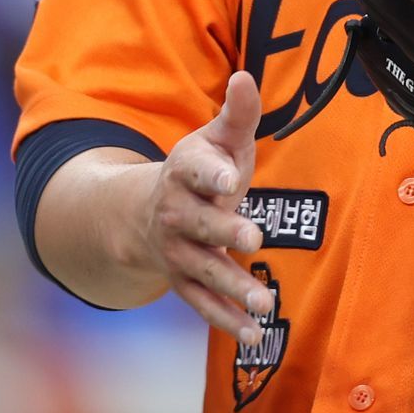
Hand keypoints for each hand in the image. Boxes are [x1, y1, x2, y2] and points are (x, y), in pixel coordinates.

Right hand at [125, 72, 272, 343]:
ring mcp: (177, 251)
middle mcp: (176, 213)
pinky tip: (254, 335)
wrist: (149, 211)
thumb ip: (238, 114)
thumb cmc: (202, 169)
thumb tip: (246, 77)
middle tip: (253, 238)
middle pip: (199, 224)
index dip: (212, 174)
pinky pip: (203, 305)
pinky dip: (227, 320)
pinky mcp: (184, 282)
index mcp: (184, 171)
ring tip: (265, 302)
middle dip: (224, 231)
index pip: (196, 171)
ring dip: (232, 288)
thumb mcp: (218, 139)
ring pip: (203, 271)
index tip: (230, 179)